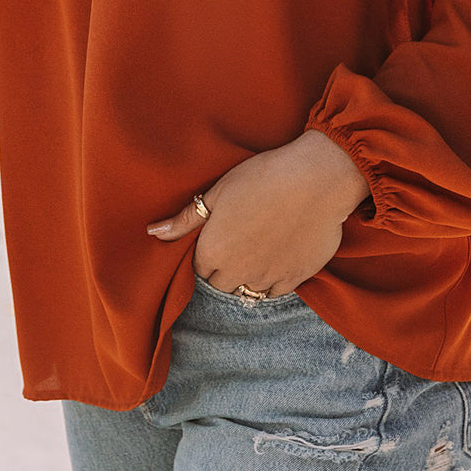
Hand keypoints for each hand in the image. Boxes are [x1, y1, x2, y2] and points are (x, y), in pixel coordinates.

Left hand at [145, 130, 370, 297]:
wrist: (317, 179)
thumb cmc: (264, 177)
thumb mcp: (218, 191)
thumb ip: (185, 219)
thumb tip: (153, 232)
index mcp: (213, 251)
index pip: (198, 269)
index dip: (207, 253)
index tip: (219, 238)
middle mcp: (237, 272)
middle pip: (220, 286)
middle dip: (223, 270)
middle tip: (238, 243)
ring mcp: (267, 279)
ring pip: (247, 293)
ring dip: (247, 279)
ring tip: (257, 251)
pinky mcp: (295, 278)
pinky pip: (275, 292)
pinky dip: (272, 281)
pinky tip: (277, 256)